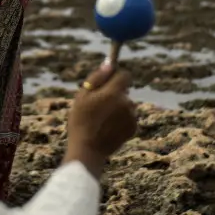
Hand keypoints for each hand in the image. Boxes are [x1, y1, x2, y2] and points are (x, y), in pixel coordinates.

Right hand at [65, 61, 136, 175]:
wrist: (87, 150)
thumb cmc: (80, 121)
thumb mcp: (82, 96)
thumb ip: (97, 78)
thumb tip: (109, 64)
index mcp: (114, 92)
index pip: (125, 75)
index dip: (116, 77)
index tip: (107, 84)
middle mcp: (126, 103)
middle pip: (124, 91)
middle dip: (114, 94)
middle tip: (98, 106)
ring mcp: (131, 116)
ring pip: (126, 105)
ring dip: (118, 108)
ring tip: (101, 120)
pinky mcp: (133, 128)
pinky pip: (128, 118)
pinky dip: (121, 121)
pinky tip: (108, 128)